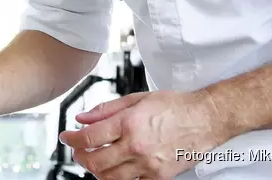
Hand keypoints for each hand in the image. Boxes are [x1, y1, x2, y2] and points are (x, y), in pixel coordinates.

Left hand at [61, 90, 227, 179]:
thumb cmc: (175, 106)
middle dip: (80, 157)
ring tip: (95, 160)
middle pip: (95, 162)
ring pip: (110, 178)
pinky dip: (118, 178)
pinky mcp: (159, 176)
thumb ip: (106, 110)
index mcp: (128, 123)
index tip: (66, 137)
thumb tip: (82, 118)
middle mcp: (136, 146)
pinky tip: (116, 168)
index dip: (71, 139)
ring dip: (96, 170)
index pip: (89, 137)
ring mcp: (148, 165)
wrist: (206, 118)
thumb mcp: (136, 99)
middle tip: (78, 151)